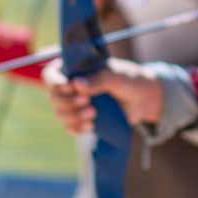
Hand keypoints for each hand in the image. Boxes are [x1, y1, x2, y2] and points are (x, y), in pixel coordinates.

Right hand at [43, 57, 164, 131]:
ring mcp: (77, 104)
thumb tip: (76, 84)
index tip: (69, 87)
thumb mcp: (116, 76)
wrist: (146, 99)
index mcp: (76, 69)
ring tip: (93, 115)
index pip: (51, 74)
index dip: (55, 82)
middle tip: (88, 103)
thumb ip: (98, 80)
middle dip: (68, 103)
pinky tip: (90, 127)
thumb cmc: (131, 80)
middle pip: (54, 97)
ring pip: (60, 114)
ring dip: (73, 117)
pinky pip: (70, 127)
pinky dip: (77, 128)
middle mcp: (72, 86)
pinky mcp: (84, 119)